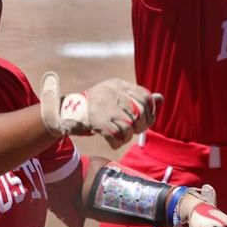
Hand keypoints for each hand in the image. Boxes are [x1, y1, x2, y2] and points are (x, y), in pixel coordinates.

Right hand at [40, 72, 160, 148]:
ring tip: (120, 136)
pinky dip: (117, 142)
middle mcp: (112, 92)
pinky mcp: (97, 120)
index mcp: (118, 84)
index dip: (150, 112)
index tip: (145, 121)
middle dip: (140, 126)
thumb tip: (160, 98)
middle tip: (132, 131)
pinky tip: (114, 142)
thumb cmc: (96, 107)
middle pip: (139, 113)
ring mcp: (105, 106)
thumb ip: (139, 99)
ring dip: (127, 136)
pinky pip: (117, 135)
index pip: (145, 96)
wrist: (65, 113)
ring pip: (129, 125)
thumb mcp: (117, 98)